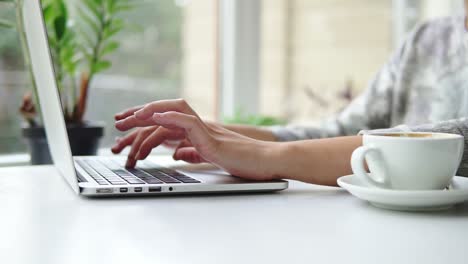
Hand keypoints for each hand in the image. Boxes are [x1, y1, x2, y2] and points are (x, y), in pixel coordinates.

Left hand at [113, 99, 277, 180]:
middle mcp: (199, 126)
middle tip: (117, 122)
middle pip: (164, 112)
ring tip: (128, 119)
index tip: (124, 126)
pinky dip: (172, 117)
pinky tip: (157, 117)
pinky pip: (190, 122)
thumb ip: (193, 152)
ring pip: (173, 113)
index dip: (143, 121)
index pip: (165, 121)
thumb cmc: (244, 162)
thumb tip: (175, 152)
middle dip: (137, 115)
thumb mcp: (211, 157)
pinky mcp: (213, 139)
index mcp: (196, 132)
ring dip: (148, 115)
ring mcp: (206, 130)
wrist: (267, 163)